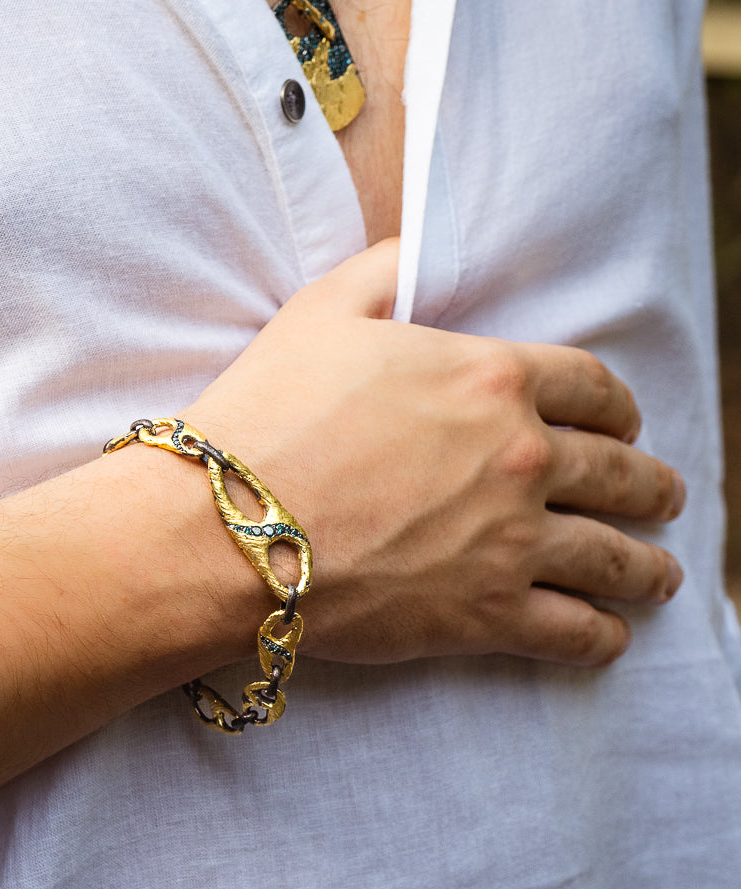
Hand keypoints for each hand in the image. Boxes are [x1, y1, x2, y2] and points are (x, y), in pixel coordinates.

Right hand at [184, 238, 683, 666]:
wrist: (224, 525)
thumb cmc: (267, 415)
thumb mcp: (320, 312)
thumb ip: (384, 271)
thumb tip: (418, 250)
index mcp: (492, 380)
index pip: (593, 389)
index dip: (621, 409)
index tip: (626, 428)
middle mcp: (521, 458)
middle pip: (620, 474)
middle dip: (652, 487)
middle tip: (664, 498)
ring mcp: (510, 541)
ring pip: (614, 556)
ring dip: (646, 568)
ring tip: (657, 577)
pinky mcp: (485, 615)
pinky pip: (574, 632)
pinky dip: (602, 637)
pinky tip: (609, 636)